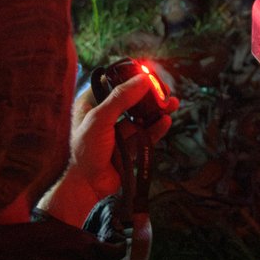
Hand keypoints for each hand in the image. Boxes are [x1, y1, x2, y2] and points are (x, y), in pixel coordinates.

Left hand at [38, 73, 176, 225]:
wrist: (88, 185)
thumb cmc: (86, 150)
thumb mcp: (100, 119)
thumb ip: (121, 98)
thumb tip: (143, 79)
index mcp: (91, 103)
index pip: (114, 83)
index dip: (132, 78)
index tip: (149, 75)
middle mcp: (105, 114)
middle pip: (132, 99)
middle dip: (149, 95)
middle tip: (165, 91)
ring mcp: (118, 131)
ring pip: (141, 116)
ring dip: (157, 111)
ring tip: (172, 104)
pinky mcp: (129, 146)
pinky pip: (146, 134)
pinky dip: (157, 128)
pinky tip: (166, 121)